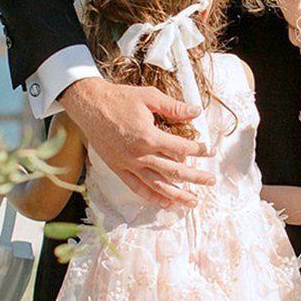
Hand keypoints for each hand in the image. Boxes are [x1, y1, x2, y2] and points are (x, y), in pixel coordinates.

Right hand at [60, 74, 213, 206]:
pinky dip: (152, 197)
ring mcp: (128, 164)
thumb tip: (195, 112)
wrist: (90, 105)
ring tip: (192, 201)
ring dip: (177, 195)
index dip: (199, 150)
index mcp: (149, 136)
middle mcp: (139, 155)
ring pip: (157, 185)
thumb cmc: (118, 99)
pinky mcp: (118, 168)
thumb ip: (173, 107)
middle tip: (210, 181)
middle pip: (173, 171)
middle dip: (195, 177)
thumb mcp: (149, 97)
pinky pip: (137, 187)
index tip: (209, 151)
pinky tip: (165, 203)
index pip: (181, 148)